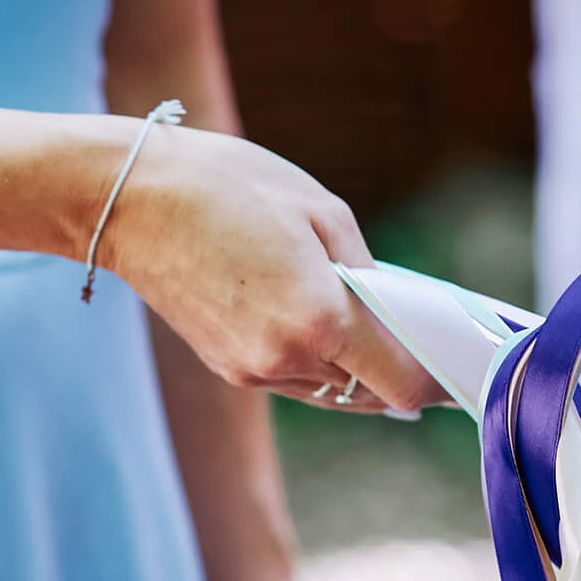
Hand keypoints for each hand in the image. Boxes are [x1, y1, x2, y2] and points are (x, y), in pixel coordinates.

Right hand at [101, 125, 445, 409]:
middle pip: (369, 392)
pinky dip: (317, 360)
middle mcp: (286, 359)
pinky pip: (293, 379)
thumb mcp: (320, 210)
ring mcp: (251, 370)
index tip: (454, 367)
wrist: (126, 201)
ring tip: (373, 326)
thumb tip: (393, 310)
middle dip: (399, 369)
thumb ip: (367, 271)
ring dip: (357, 367)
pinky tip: (322, 322)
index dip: (435, 380)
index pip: (401, 384)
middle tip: (421, 339)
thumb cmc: (227, 188)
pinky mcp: (227, 368)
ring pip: (331, 390)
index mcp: (319, 319)